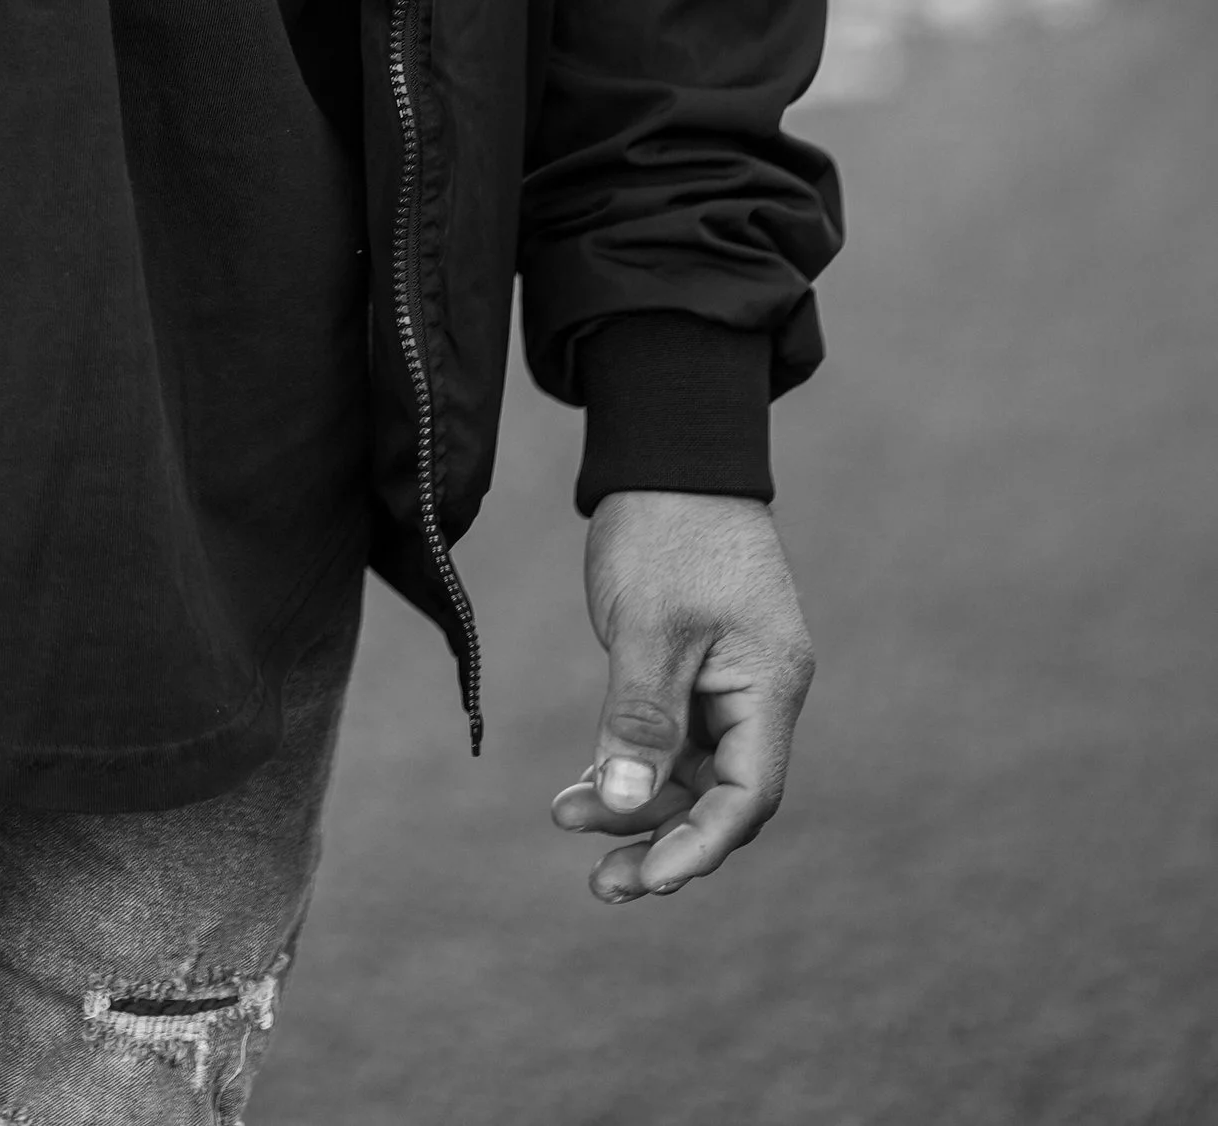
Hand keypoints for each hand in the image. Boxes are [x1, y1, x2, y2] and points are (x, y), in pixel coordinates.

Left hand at [549, 491, 813, 904]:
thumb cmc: (666, 526)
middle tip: (601, 886)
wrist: (667, 449)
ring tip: (564, 821)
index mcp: (769, 684)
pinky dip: (628, 763)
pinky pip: (670, 738)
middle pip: (720, 798)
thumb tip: (621, 803)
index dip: (697, 847)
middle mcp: (759, 692)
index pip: (747, 795)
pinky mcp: (697, 667)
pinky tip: (580, 786)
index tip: (645, 880)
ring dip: (633, 805)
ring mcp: (730, 681)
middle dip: (659, 842)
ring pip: (689, 773)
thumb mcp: (647, 622)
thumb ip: (639, 715)